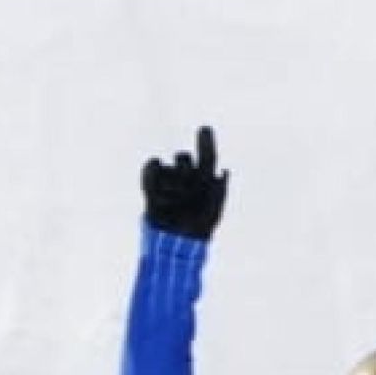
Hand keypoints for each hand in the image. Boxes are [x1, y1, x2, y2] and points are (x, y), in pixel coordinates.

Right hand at [142, 125, 227, 240]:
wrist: (170, 245)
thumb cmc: (196, 233)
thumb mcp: (213, 214)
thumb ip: (219, 193)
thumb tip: (224, 172)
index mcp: (205, 182)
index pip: (207, 156)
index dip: (206, 142)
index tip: (204, 129)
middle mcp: (187, 177)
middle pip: (183, 158)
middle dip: (184, 169)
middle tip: (186, 191)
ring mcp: (169, 180)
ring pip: (169, 166)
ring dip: (171, 183)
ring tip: (172, 202)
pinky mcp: (152, 185)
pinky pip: (152, 167)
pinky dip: (153, 174)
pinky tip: (158, 192)